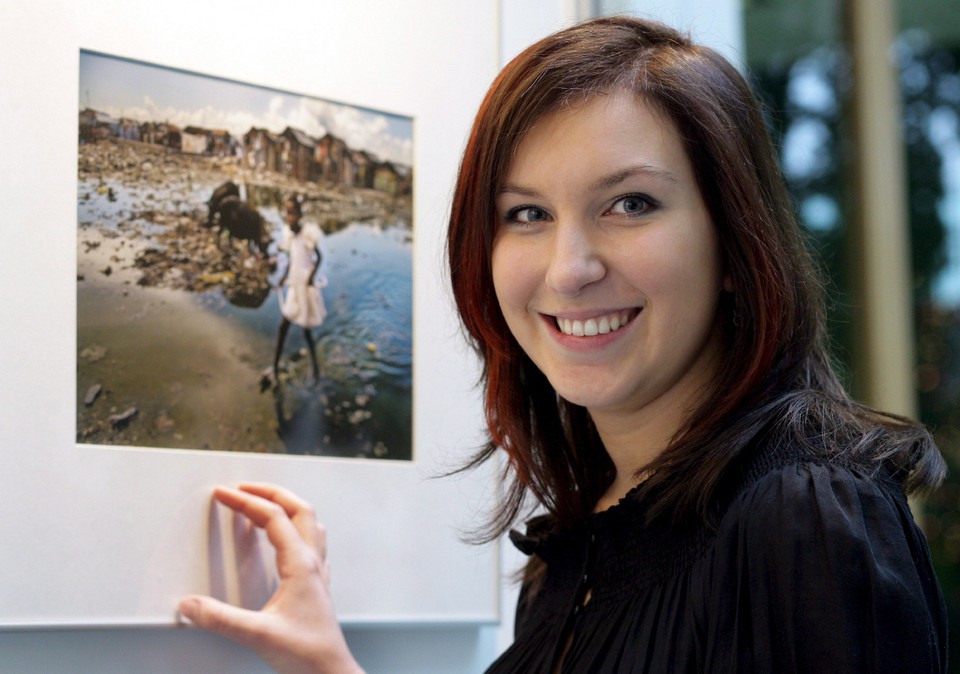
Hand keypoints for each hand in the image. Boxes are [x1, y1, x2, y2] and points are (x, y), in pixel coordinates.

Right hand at [178, 484, 363, 673]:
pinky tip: (284, 538)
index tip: (222, 493)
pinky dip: (294, 527)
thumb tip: (188, 604)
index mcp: (301, 565)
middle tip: (242, 488)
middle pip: (298, 509)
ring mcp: (317, 572)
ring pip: (308, 523)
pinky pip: (311, 542)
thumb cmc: (306, 655)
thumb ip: (220, 620)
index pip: (273, 518)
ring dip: (286, 506)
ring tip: (261, 504)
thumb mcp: (257, 636)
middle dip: (269, 492)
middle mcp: (313, 562)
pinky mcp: (316, 585)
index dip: (245, 501)